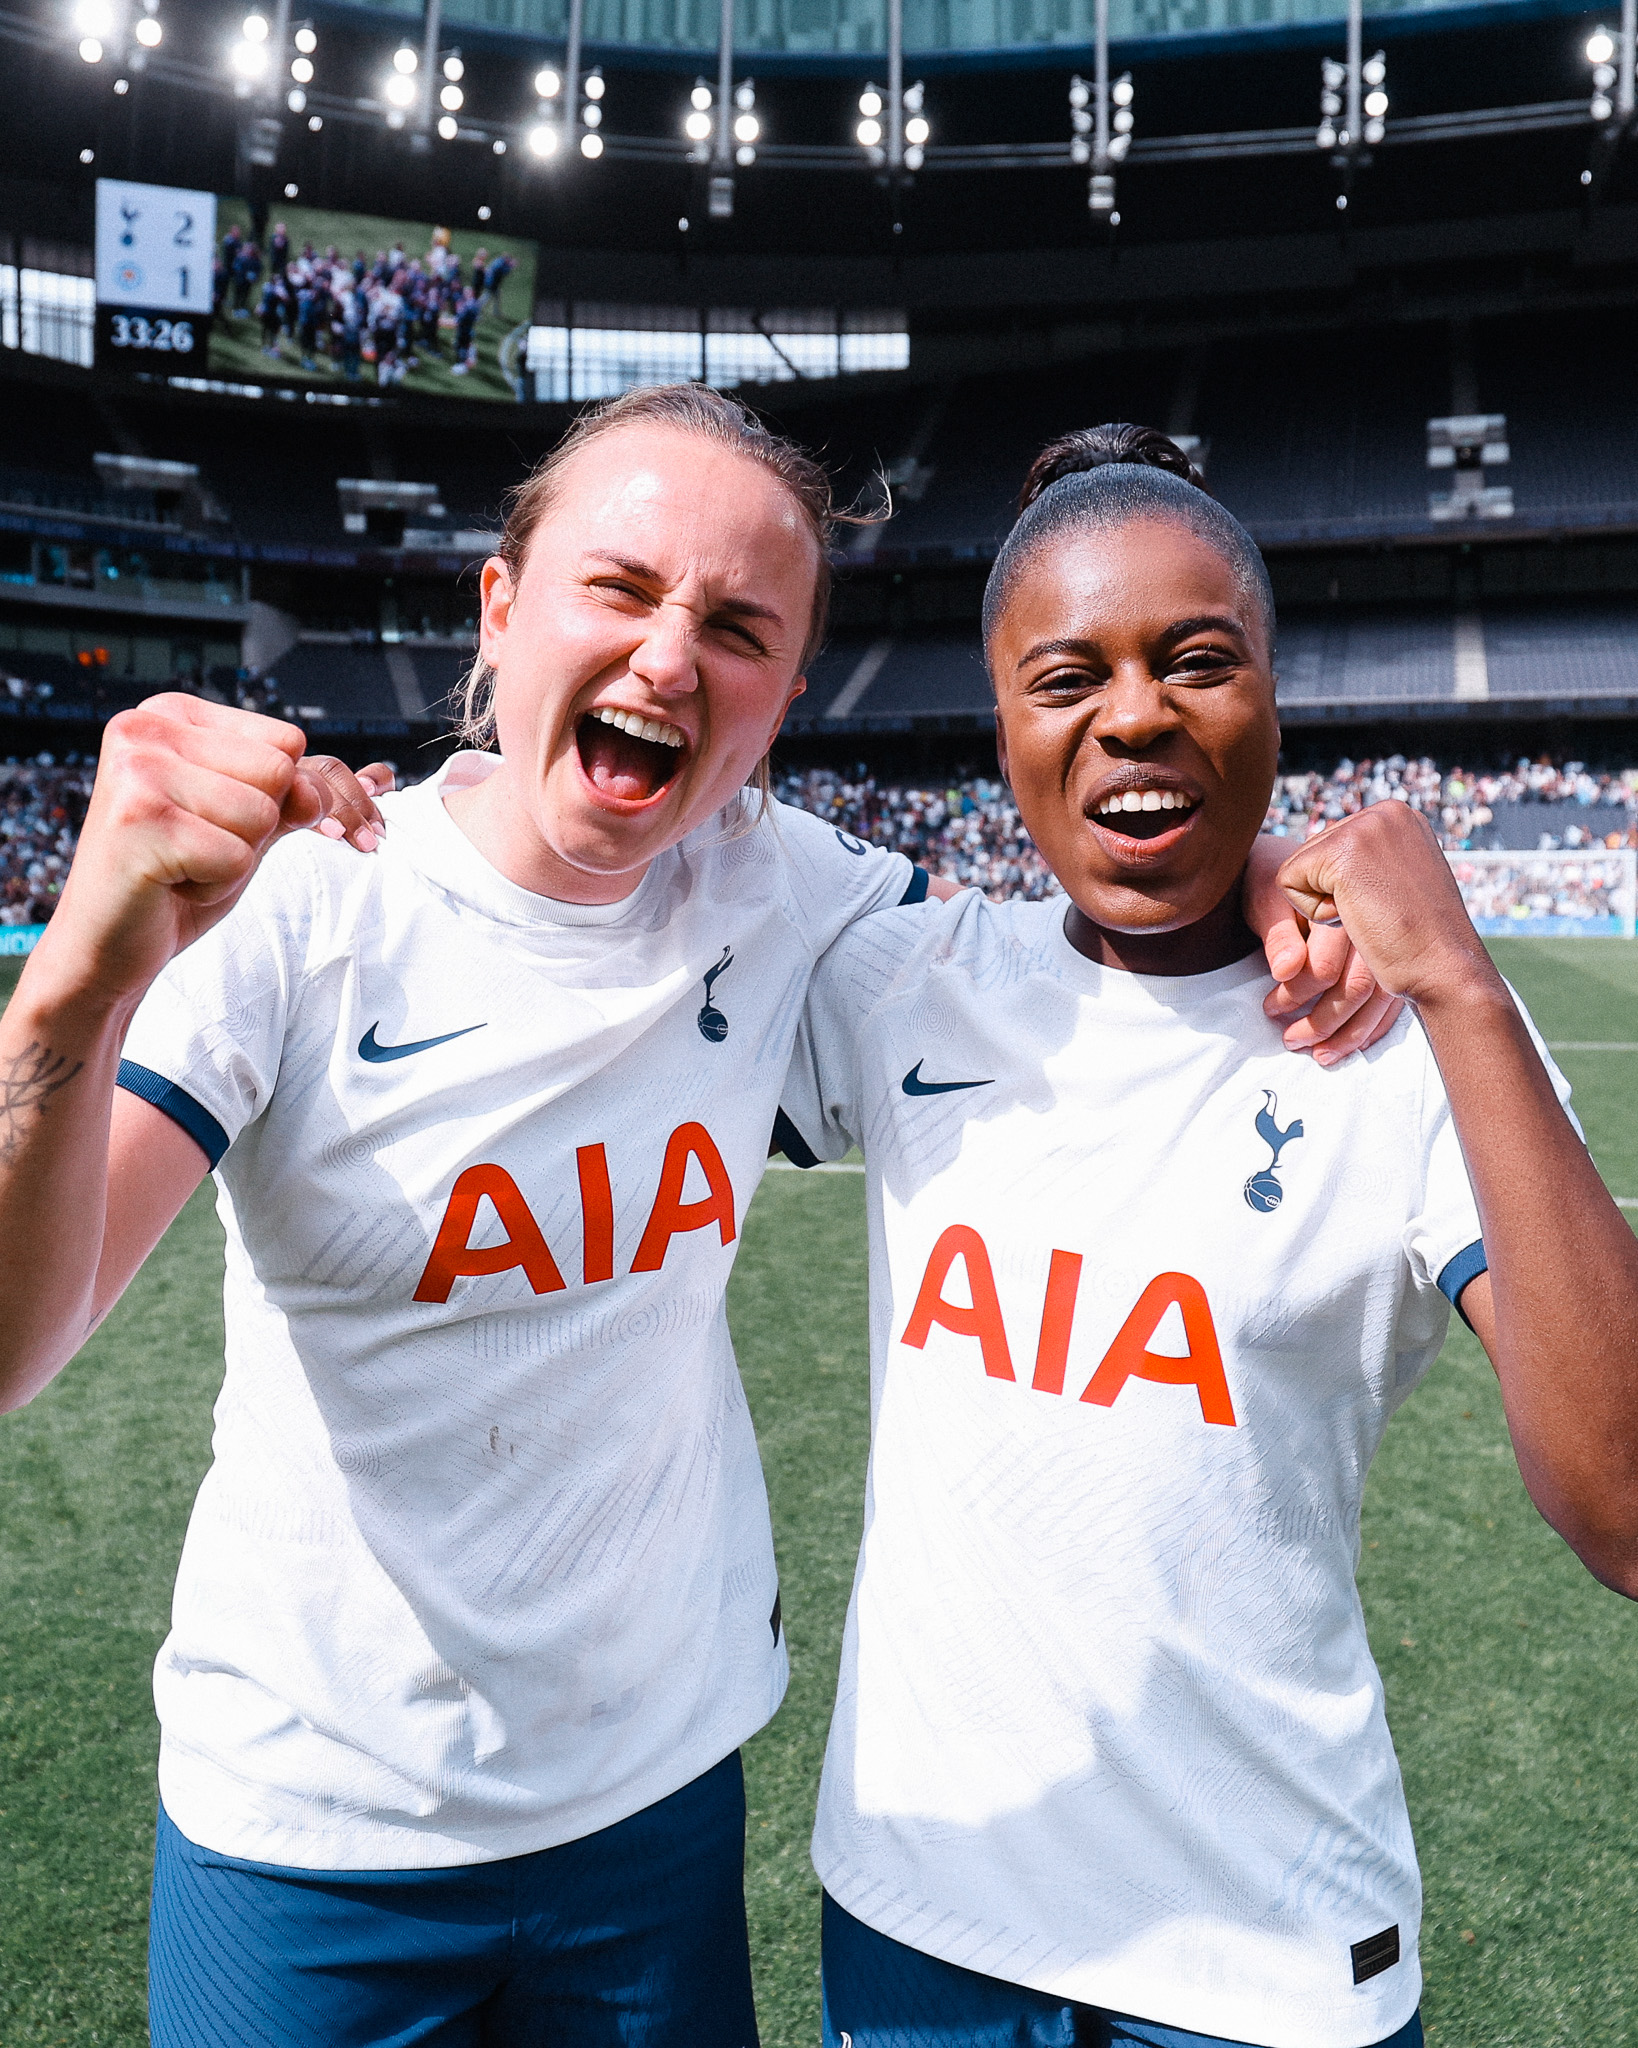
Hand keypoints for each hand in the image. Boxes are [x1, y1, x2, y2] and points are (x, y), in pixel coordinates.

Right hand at [33, 699, 378, 1011]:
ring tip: (183, 865)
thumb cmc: (176, 879)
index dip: (289, 798)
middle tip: (197, 849)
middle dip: (258, 830)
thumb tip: (378, 777)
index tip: (236, 825)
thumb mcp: (249, 826)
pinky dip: (215, 885)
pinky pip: (238, 857)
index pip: (289, 742)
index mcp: (172, 715)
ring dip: (235, 859)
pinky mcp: (139, 819)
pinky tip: (170, 883)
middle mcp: (146, 728)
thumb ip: (301, 795)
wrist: (108, 946)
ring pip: (263, 814)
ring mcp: (137, 770)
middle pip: (281, 773)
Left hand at [1242, 832, 1403, 1064]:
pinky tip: (1354, 1044)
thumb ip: (1277, 935)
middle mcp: (1373, 921)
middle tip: (1290, 1041)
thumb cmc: (1272, 882)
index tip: (1269, 1009)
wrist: (1299, 860)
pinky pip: (1393, 997)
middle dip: (1323, 1023)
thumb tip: (1286, 970)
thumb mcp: (1265, 899)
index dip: (1294, 995)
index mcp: (1340, 903)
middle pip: (1358, 987)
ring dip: (1351, 1034)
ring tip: (1320, 1055)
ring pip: (1380, 997)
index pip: (1324, 967)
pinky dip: (1374, 1025)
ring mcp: (1391, 937)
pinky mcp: (1397, 952)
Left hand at [1272, 804, 1499, 1010]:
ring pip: (1297, 868)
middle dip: (1332, 895)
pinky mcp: (1342, 850)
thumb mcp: (1402, 884)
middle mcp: (1384, 811)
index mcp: (1398, 816)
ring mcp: (1365, 826)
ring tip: (1372, 914)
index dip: (1343, 889)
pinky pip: (1288, 883)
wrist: (1445, 969)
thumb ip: (1372, 864)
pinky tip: (1357, 918)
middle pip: (1311, 854)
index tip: (1385, 904)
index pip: (1331, 846)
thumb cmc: (1423, 941)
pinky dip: (1315, 913)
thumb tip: (1339, 865)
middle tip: (1378, 912)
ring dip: (1325, 906)